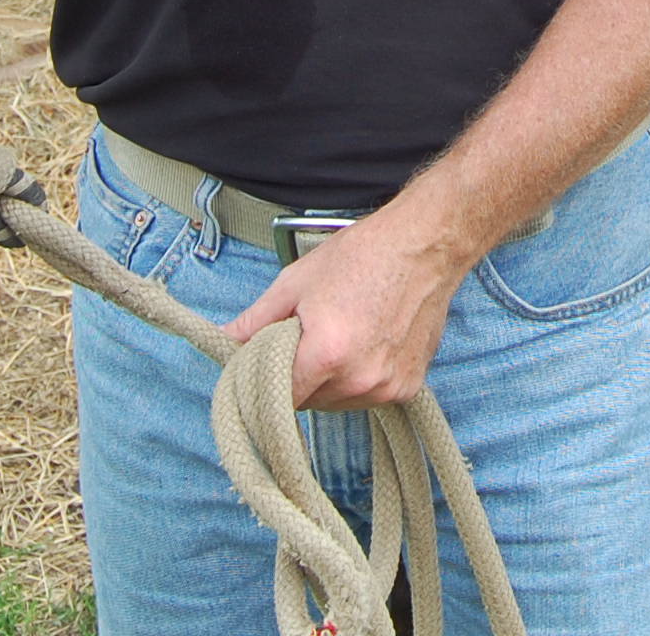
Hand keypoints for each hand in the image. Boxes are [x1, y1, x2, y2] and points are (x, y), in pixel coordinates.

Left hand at [224, 207, 467, 408]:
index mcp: (326, 355)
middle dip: (298, 377)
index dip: (265, 382)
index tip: (263, 366)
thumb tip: (224, 341)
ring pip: (337, 403)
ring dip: (329, 382)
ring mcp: (387, 387)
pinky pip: (367, 396)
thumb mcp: (296, 282)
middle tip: (305, 339)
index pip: (278, 397)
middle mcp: (359, 380)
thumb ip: (256, 321)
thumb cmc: (362, 256)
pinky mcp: (408, 387)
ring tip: (339, 337)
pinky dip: (359, 378)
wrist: (426, 245)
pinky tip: (366, 342)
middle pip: (307, 402)